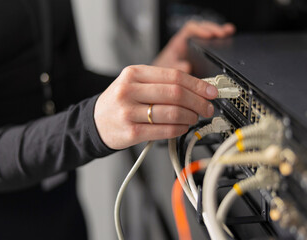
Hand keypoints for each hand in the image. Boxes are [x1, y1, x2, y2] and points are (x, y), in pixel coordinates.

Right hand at [94, 65, 218, 149]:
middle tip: (207, 108)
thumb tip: (197, 88)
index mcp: (133, 73)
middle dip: (198, 102)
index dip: (198, 84)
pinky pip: (164, 130)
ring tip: (194, 118)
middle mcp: (129, 90)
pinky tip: (183, 127)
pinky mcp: (131, 132)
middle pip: (176, 94)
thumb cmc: (120, 102)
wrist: (95, 122)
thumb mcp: (134, 83)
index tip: (211, 91)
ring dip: (191, 117)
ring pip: (172, 113)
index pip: (174, 76)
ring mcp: (129, 112)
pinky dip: (180, 129)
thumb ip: (161, 83)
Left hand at [153, 21, 234, 72]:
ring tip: (228, 32)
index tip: (208, 35)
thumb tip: (187, 66)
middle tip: (223, 33)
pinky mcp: (200, 59)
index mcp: (177, 44)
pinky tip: (227, 39)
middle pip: (201, 30)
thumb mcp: (167, 72)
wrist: (161, 86)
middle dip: (213, 29)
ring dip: (218, 33)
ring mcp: (194, 51)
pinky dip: (219, 42)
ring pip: (207, 37)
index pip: (190, 30)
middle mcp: (187, 45)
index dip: (200, 30)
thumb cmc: (161, 77)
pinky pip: (210, 48)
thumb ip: (175, 68)